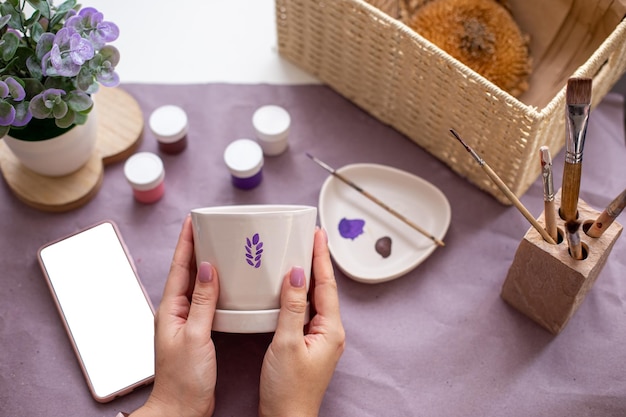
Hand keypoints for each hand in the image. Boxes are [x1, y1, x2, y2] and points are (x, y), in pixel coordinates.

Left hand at [131, 216, 219, 416]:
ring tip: (219, 247)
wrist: (181, 409)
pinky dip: (215, 286)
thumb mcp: (195, 336)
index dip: (185, 242)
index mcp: (170, 309)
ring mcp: (187, 322)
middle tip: (209, 227)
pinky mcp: (198, 331)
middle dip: (196, 247)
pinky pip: (206, 300)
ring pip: (197, 284)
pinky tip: (227, 284)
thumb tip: (208, 269)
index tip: (192, 220)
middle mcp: (176, 312)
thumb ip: (202, 302)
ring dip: (206, 264)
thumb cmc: (183, 379)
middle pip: (187, 271)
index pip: (179, 267)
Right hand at [259, 228, 345, 416]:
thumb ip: (292, 307)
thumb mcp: (286, 343)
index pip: (327, 284)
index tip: (318, 234)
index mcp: (330, 330)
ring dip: (309, 276)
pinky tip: (290, 288)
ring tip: (302, 254)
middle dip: (318, 262)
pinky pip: (306, 311)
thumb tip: (297, 275)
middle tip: (310, 237)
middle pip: (324, 289)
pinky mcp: (308, 344)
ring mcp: (320, 339)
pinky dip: (300, 295)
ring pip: (316, 299)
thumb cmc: (288, 389)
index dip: (322, 257)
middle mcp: (330, 332)